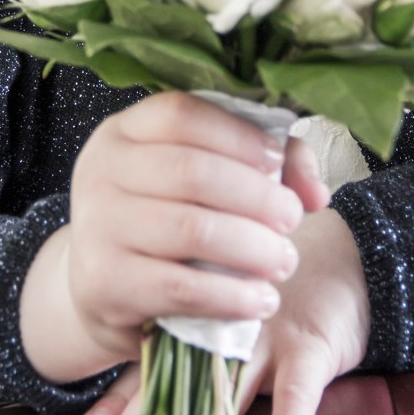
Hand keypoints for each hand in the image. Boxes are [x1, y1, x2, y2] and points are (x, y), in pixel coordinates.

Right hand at [20, 92, 328, 381]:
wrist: (105, 290)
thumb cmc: (168, 219)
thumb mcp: (204, 178)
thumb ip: (267, 166)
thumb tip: (315, 192)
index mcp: (124, 132)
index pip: (180, 114)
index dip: (237, 134)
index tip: (276, 161)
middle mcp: (101, 171)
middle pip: (191, 171)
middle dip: (256, 196)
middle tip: (292, 219)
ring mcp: (97, 227)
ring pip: (191, 229)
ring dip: (252, 248)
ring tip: (284, 262)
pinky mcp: (103, 283)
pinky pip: (180, 287)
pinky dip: (230, 296)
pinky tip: (260, 300)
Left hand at [80, 206, 368, 414]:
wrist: (346, 253)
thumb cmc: (279, 296)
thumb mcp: (232, 316)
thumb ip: (181, 357)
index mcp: (203, 320)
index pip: (152, 364)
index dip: (121, 399)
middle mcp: (224, 329)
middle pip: (176, 382)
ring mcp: (265, 337)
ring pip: (226, 394)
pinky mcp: (310, 347)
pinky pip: (298, 396)